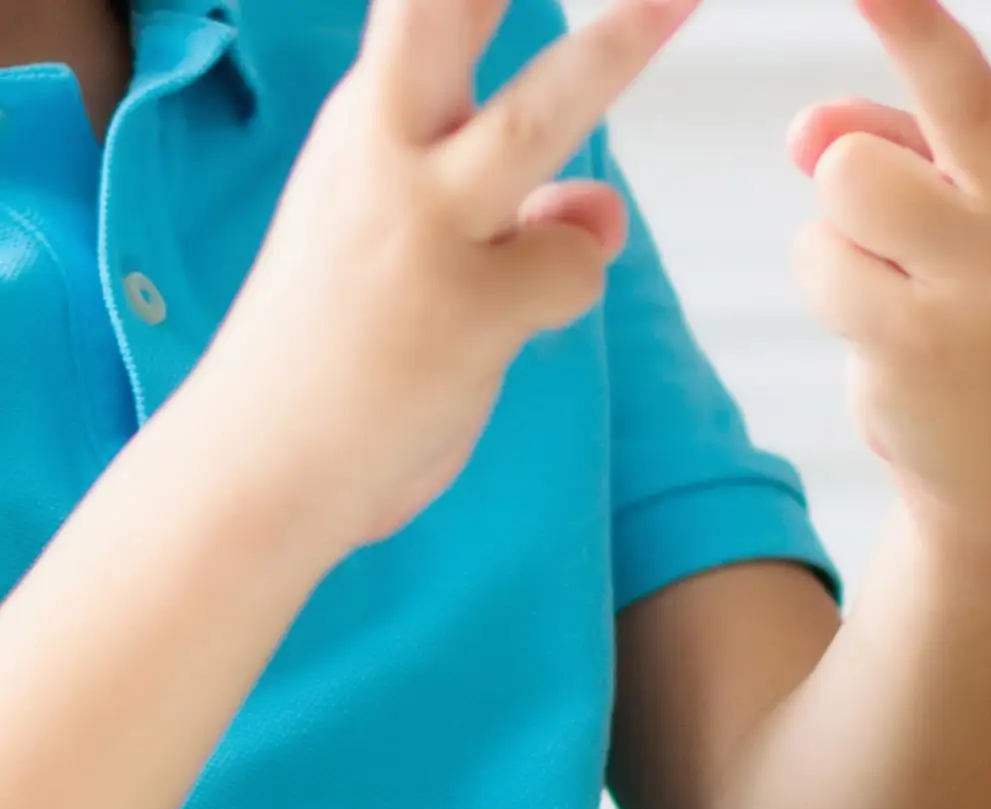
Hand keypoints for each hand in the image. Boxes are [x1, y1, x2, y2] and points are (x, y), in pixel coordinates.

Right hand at [192, 0, 698, 560]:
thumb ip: (512, 215)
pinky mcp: (464, 309)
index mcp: (366, 124)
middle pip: (450, 7)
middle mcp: (385, 152)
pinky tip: (523, 321)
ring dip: (612, 46)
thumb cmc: (332, 358)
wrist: (263, 465)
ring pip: (537, 117)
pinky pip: (571, 268)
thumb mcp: (410, 260)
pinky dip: (572, 280)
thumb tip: (607, 201)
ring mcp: (423, 227)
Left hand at [788, 0, 990, 544]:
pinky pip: (819, 257)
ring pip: (845, 175)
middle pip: (956, 84)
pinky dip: (830, 278)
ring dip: (842, 212)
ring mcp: (979, 279)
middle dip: (902, 12)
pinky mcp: (915, 341)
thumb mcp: (972, 207)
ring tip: (894, 263)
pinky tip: (884, 321)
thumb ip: (893, 137)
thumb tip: (803, 134)